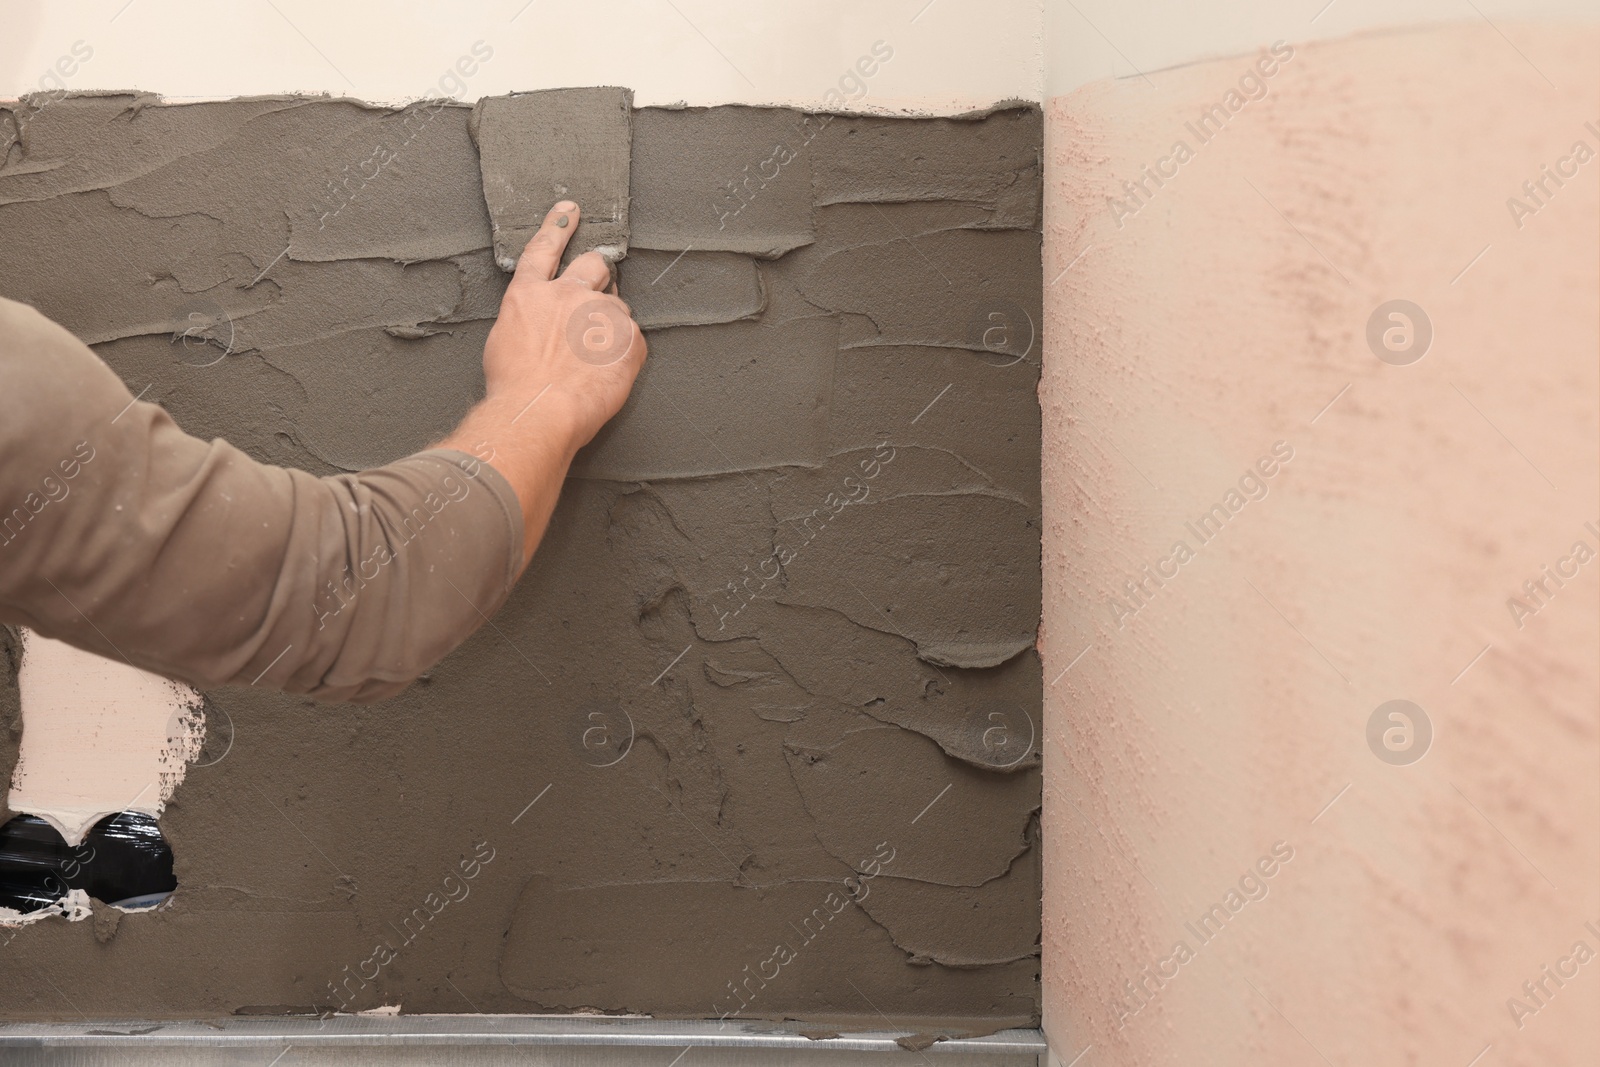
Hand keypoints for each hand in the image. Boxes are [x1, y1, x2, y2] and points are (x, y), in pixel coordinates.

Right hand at [439, 201, 645, 564]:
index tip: (570, 209)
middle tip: (597, 304)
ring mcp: (601, 312)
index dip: (558, 226)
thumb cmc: (512, 391)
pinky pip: (634, 343)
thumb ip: (527, 329)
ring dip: (610, 330)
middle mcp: (568, 293)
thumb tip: (540, 338)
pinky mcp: (628, 337)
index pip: (544, 250)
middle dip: (600, 276)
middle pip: (595, 266)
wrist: (538, 411)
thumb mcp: (505, 348)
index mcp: (530, 295)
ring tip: (594, 365)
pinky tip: (607, 380)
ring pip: (618, 309)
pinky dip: (625, 359)